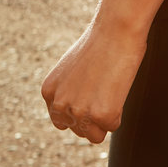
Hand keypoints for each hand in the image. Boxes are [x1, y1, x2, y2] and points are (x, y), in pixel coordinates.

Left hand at [39, 17, 146, 143]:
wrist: (115, 30)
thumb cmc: (98, 44)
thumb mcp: (71, 69)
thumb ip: (67, 92)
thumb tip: (75, 113)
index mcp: (49, 92)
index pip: (62, 121)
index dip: (79, 112)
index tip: (90, 95)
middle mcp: (59, 104)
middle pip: (78, 131)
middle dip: (92, 118)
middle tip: (102, 90)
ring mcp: (80, 112)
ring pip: (95, 135)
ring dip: (104, 119)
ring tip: (108, 90)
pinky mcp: (102, 116)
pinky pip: (113, 127)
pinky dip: (119, 112)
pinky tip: (117, 89)